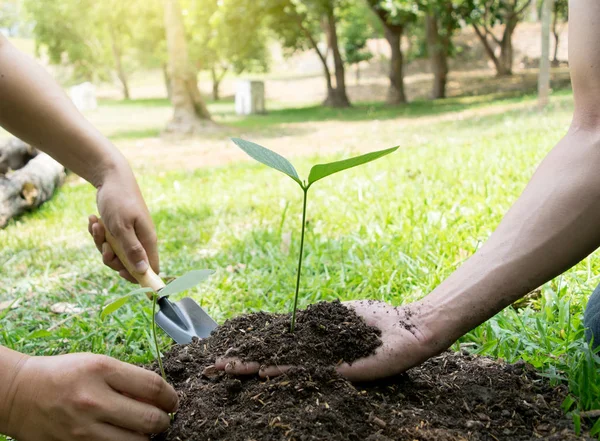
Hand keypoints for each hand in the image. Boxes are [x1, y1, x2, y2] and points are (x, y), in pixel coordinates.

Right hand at [5, 353, 177, 440]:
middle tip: (162, 418)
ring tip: (143, 429)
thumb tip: (160, 397)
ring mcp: (84, 427)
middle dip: (164, 420)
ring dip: (146, 437)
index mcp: (102, 370)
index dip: (170, 396)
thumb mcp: (98, 364)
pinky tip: (124, 436)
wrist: (21, 393)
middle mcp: (94, 399)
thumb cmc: (66, 374)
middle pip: (150, 418)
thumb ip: (128, 379)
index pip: (153, 386)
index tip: (172, 401)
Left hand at [88, 166, 157, 282]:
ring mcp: (129, 235)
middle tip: (105, 246)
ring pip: (114, 253)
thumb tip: (143, 271)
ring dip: (101, 243)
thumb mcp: (122, 227)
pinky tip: (94, 220)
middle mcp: (140, 240)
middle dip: (111, 259)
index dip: (138, 276)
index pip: (151, 268)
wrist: (110, 177)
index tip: (120, 272)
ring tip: (96, 225)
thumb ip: (132, 250)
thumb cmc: (119, 200)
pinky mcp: (118, 230)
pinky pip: (107, 241)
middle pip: (128, 264)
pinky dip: (98, 233)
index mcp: (147, 240)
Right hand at [216, 300, 445, 381]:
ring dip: (256, 370)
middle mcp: (316, 360)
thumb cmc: (376, 319)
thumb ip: (313, 322)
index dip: (252, 351)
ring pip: (285, 370)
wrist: (408, 327)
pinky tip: (265, 372)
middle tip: (215, 368)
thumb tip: (288, 325)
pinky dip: (286, 371)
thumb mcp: (337, 314)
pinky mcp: (341, 372)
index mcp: (314, 347)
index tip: (227, 353)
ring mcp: (326, 367)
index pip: (276, 349)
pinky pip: (309, 372)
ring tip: (230, 371)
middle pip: (274, 362)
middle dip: (245, 364)